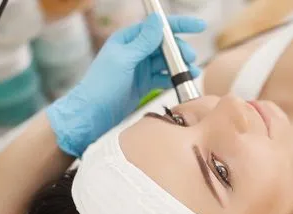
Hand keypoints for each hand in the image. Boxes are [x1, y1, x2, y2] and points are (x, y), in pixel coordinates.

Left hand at [46, 14, 205, 156]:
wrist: (93, 114)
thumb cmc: (102, 85)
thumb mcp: (125, 60)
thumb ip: (144, 41)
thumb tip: (158, 20)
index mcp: (128, 39)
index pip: (157, 27)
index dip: (179, 25)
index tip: (199, 26)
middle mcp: (135, 51)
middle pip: (165, 45)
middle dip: (180, 50)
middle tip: (190, 59)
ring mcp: (140, 68)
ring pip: (166, 62)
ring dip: (180, 66)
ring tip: (191, 72)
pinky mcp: (144, 84)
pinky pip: (164, 77)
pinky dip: (174, 79)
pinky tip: (184, 81)